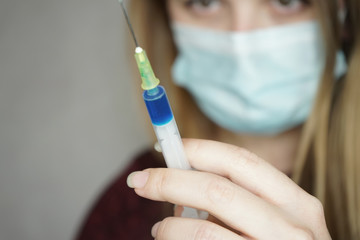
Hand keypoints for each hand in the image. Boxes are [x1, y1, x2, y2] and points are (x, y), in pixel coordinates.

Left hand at [127, 139, 330, 239]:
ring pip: (201, 230)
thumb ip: (236, 197)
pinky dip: (175, 239)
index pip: (241, 162)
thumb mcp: (273, 220)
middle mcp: (291, 230)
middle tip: (140, 180)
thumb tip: (180, 176)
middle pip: (216, 190)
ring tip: (161, 228)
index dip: (199, 149)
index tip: (167, 147)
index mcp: (298, 204)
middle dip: (169, 181)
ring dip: (169, 225)